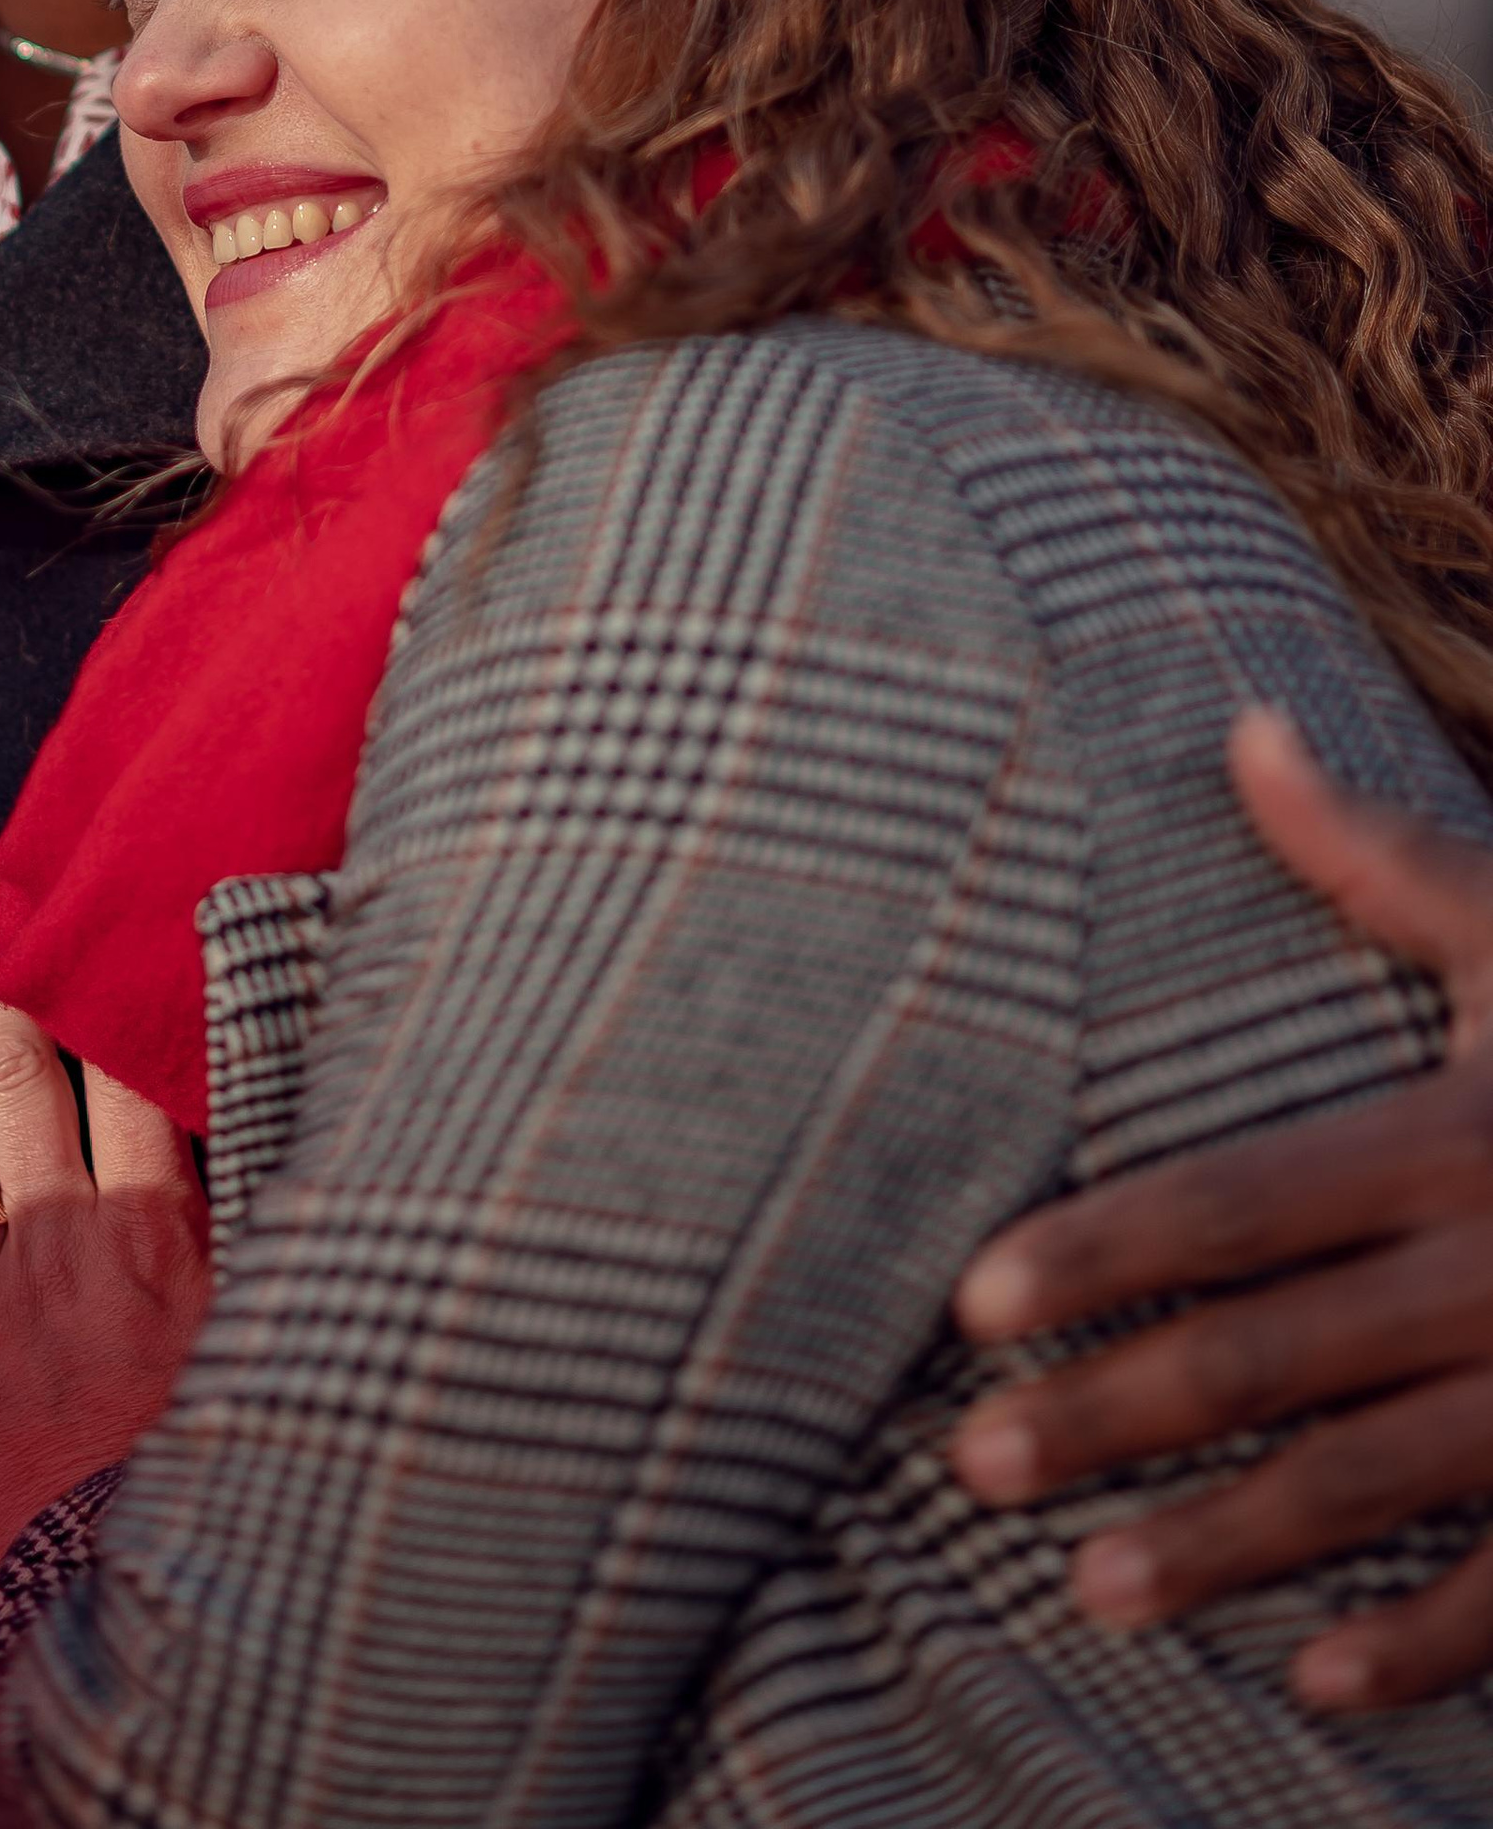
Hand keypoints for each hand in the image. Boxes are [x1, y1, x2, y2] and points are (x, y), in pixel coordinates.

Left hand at [0, 852, 212, 1592]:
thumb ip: (244, 1218)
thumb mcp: (263, 1333)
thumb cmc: (211, 1478)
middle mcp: (66, 1240)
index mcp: (164, 1234)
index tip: (79, 895)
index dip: (92, 969)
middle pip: (24, 1063)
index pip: (121, 1063)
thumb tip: (239, 1099)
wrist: (122, 1614)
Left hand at [948, 706, 1492, 1710]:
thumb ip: (1374, 854)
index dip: (1102, 1250)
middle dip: (1114, 1414)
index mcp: (1454, 1135)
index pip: (1238, 1201)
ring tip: (1086, 1591)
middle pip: (1271, 1356)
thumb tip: (1242, 730)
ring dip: (1229, 1549)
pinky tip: (1314, 1684)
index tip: (973, 1301)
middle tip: (971, 1467)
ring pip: (1372, 1484)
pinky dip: (1426, 1643)